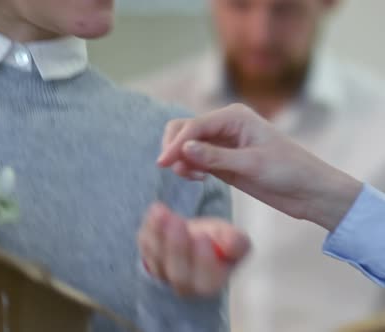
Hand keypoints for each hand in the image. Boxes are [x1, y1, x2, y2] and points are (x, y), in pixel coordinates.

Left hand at [137, 202, 249, 296]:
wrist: (194, 239)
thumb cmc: (218, 243)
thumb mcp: (234, 241)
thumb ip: (237, 243)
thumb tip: (230, 244)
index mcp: (210, 283)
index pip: (206, 281)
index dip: (204, 260)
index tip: (203, 236)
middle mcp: (184, 284)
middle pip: (177, 273)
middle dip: (177, 247)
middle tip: (178, 222)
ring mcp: (162, 271)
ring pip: (157, 259)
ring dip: (158, 234)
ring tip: (162, 212)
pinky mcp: (147, 254)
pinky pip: (145, 245)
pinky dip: (149, 227)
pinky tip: (157, 209)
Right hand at [157, 104, 362, 230]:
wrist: (309, 191)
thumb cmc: (289, 172)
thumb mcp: (252, 164)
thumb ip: (216, 157)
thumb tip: (184, 149)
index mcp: (234, 117)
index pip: (194, 126)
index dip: (176, 144)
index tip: (162, 164)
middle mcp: (225, 125)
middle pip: (184, 129)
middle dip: (175, 147)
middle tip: (176, 170)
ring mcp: (221, 143)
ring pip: (186, 144)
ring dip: (181, 159)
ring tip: (194, 177)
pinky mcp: (221, 160)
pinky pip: (194, 158)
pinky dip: (189, 167)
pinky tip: (199, 179)